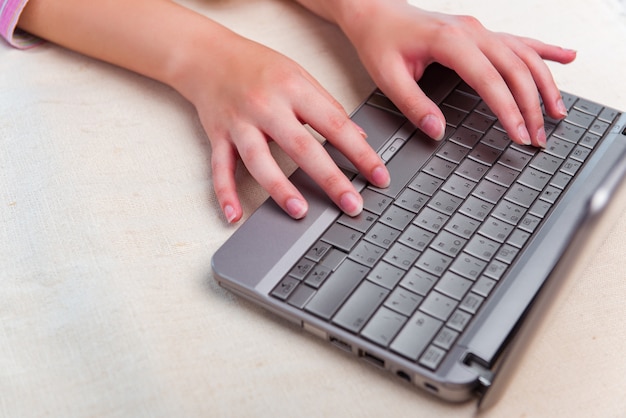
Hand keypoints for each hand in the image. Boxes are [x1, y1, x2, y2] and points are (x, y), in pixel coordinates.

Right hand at [177, 33, 389, 222]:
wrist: (208, 55)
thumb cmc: (258, 66)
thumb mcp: (299, 75)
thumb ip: (329, 106)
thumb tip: (360, 137)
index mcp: (293, 89)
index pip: (335, 125)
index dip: (361, 153)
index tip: (379, 176)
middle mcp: (266, 106)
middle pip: (302, 147)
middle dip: (331, 179)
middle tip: (352, 205)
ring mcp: (240, 123)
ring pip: (260, 161)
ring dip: (280, 189)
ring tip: (301, 212)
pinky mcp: (218, 136)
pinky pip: (220, 168)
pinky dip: (225, 193)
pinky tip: (235, 216)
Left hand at [336, 1, 576, 146]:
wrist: (375, 12)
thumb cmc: (380, 40)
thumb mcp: (387, 77)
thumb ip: (413, 105)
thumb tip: (437, 131)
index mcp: (449, 40)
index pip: (489, 79)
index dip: (508, 109)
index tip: (518, 133)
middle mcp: (471, 31)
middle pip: (515, 69)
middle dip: (532, 105)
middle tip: (538, 136)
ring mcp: (478, 30)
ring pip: (524, 55)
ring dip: (544, 83)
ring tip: (558, 111)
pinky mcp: (479, 32)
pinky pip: (519, 41)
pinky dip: (544, 51)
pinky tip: (565, 57)